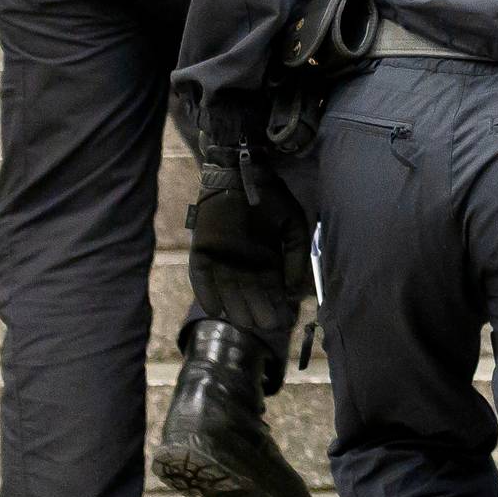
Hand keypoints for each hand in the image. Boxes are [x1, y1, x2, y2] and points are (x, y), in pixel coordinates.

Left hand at [186, 101, 312, 346]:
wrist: (244, 172)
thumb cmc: (271, 197)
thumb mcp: (294, 226)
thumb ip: (296, 257)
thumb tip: (294, 292)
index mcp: (264, 259)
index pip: (269, 289)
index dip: (274, 304)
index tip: (282, 319)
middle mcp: (241, 263)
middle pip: (247, 293)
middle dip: (256, 309)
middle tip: (265, 324)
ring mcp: (220, 257)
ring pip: (227, 289)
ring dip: (235, 306)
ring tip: (245, 322)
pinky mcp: (202, 250)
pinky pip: (201, 276)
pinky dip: (207, 292)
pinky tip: (215, 308)